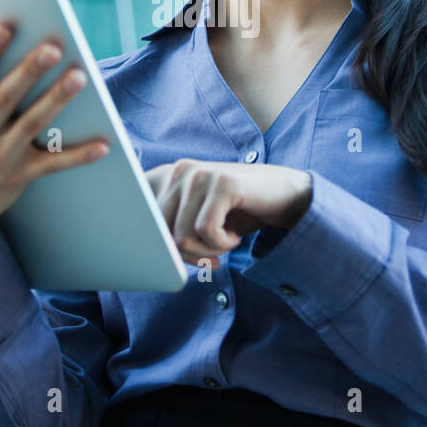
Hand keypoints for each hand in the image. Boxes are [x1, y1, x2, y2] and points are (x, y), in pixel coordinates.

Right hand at [0, 22, 109, 296]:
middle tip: (52, 47)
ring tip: (80, 76)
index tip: (2, 28)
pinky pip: (53, 165)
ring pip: (33, 125)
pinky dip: (79, 156)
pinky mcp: (20, 176)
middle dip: (29, 72)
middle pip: (6, 100)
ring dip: (57, 101)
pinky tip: (104, 144)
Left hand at [144, 158, 312, 268]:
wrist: (287, 198)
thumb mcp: (196, 221)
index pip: (138, 220)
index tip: (182, 253)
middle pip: (160, 235)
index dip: (156, 246)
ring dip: (208, 250)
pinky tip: (235, 235)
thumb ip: (169, 229)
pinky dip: (222, 244)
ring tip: (226, 239)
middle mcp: (178, 170)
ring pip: (182, 237)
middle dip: (188, 254)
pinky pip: (206, 231)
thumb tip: (147, 256)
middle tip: (213, 250)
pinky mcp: (223, 183)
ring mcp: (200, 174)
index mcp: (166, 177)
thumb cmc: (238, 214)